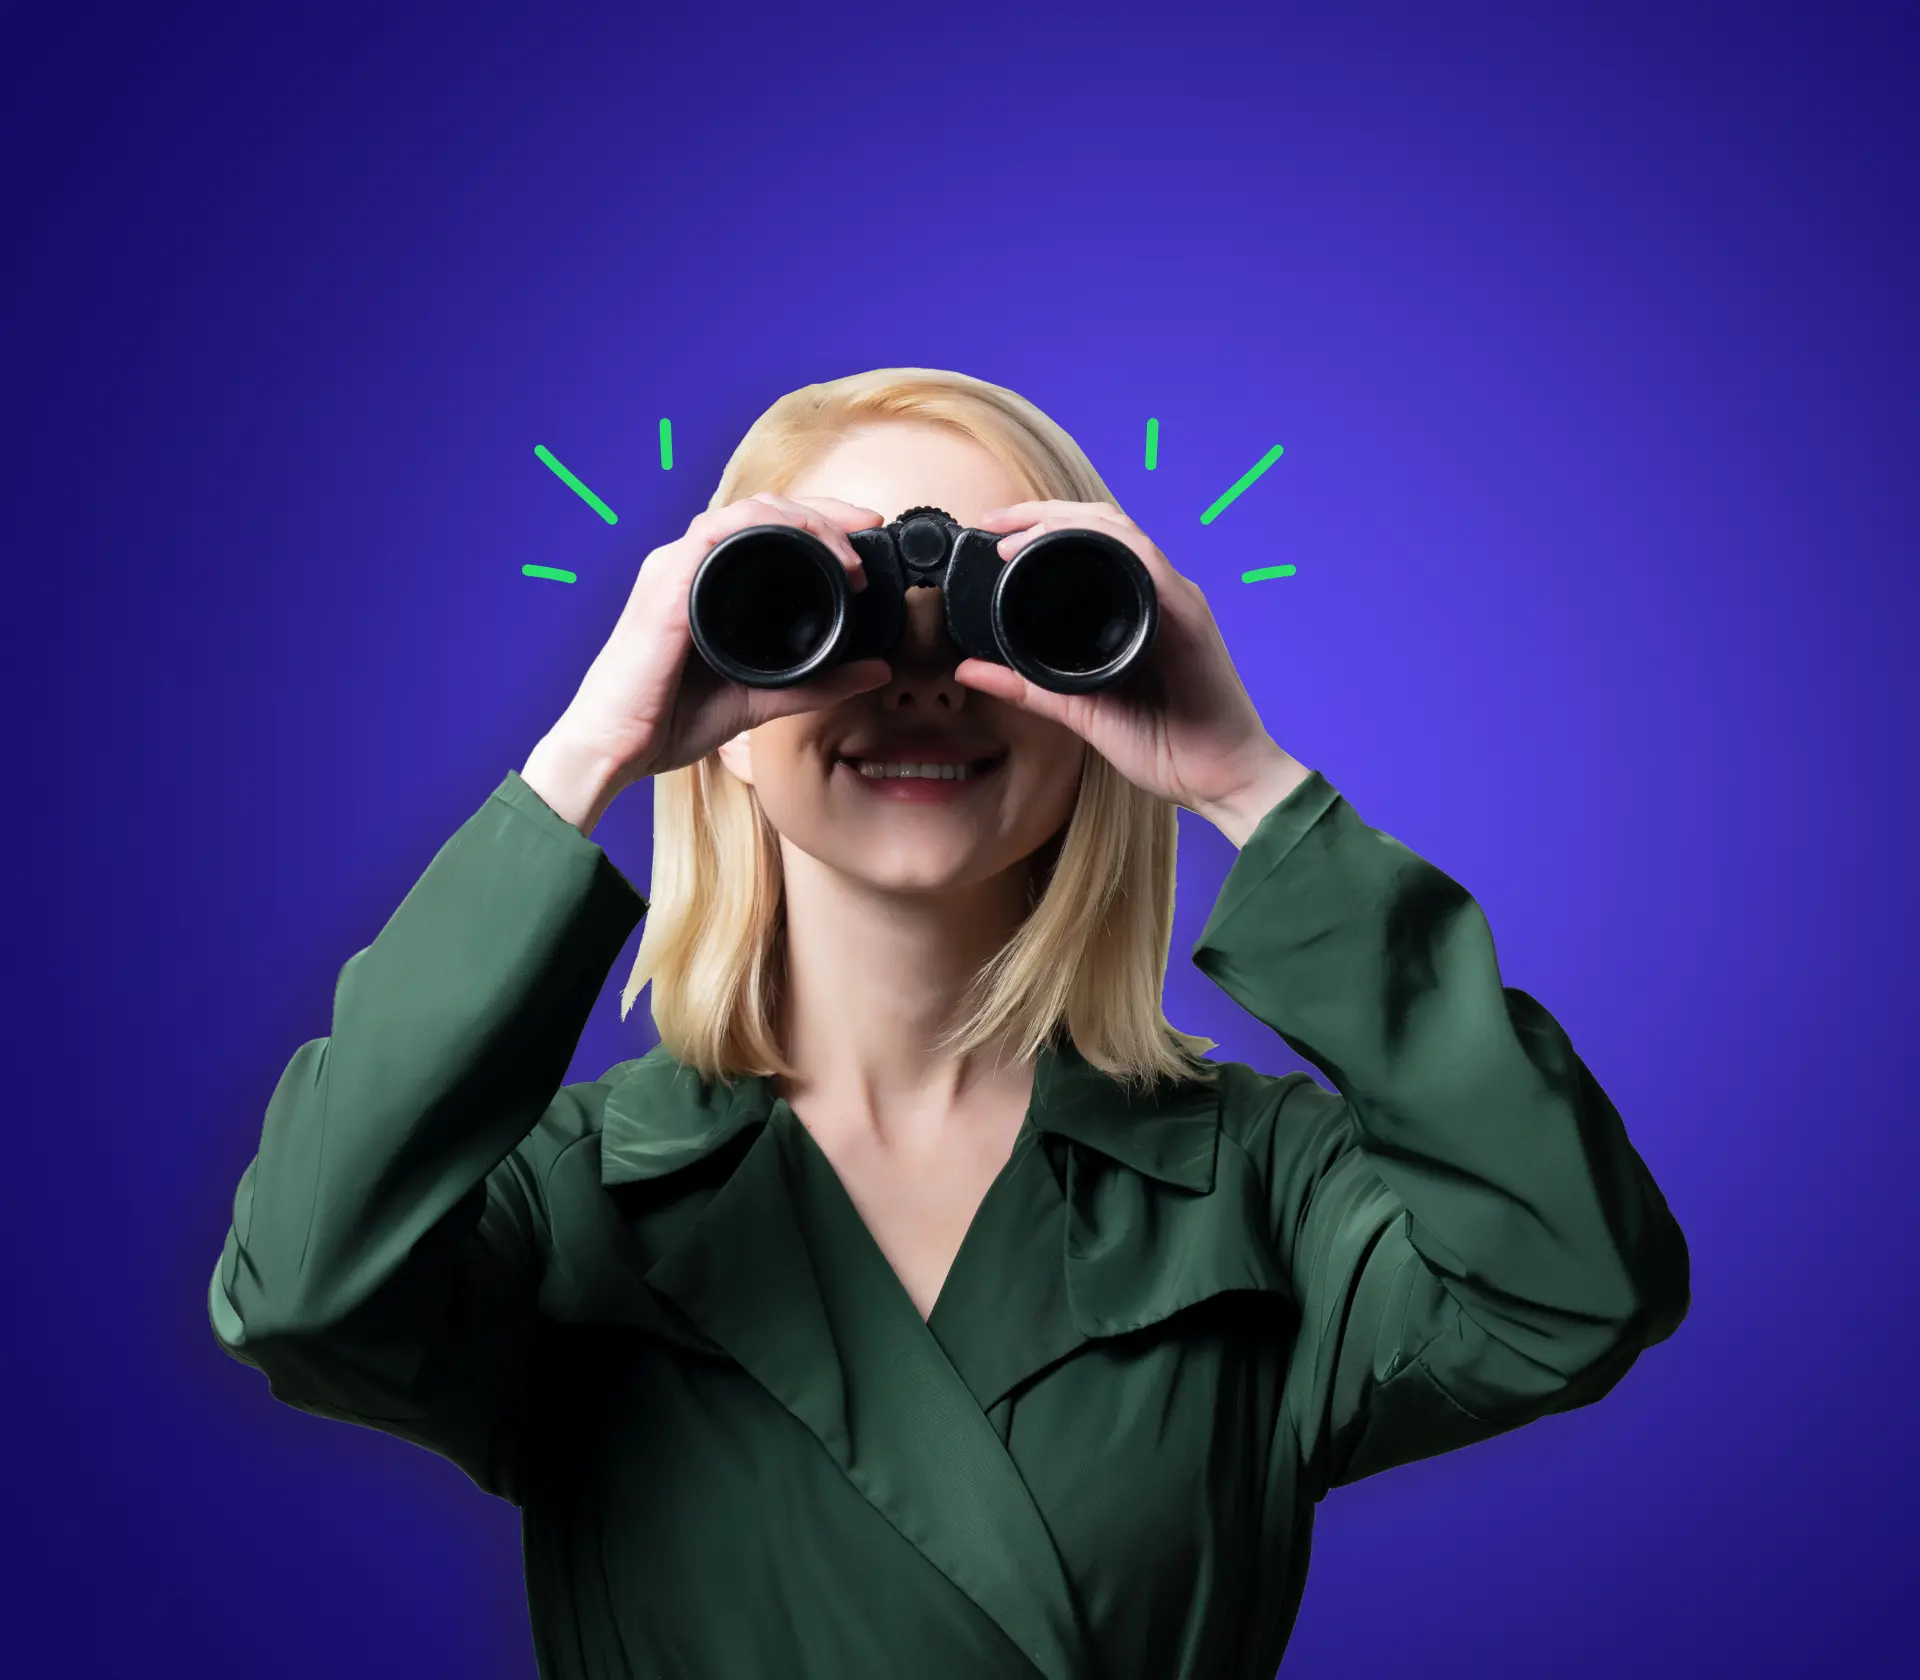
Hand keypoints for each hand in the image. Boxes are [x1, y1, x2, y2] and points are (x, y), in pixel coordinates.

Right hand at [540, 492, 894, 795]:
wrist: (614, 747)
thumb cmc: (669, 720)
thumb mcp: (762, 699)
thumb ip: (818, 683)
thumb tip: (876, 670)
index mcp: (706, 583)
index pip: (767, 529)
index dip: (819, 521)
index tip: (864, 535)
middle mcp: (688, 565)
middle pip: (762, 509)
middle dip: (821, 508)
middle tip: (866, 526)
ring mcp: (674, 570)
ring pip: (744, 512)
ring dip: (801, 517)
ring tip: (843, 547)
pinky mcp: (666, 586)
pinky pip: (715, 534)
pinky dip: (762, 528)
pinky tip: (800, 542)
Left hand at [955, 500, 1310, 840]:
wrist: (1223, 779)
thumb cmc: (1167, 747)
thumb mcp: (1081, 711)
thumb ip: (1028, 687)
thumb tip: (968, 670)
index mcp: (1133, 610)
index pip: (1087, 547)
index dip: (1037, 527)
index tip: (991, 533)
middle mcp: (1157, 595)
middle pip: (1101, 527)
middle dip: (1042, 512)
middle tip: (994, 519)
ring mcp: (1176, 601)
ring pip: (1122, 534)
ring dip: (1067, 523)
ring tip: (1017, 532)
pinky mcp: (1190, 617)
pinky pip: (1149, 566)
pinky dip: (1109, 548)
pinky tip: (1072, 547)